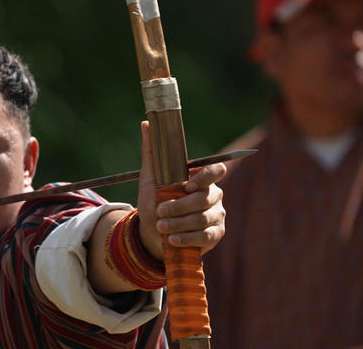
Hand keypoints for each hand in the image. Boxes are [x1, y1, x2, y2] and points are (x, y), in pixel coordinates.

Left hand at [136, 121, 225, 258]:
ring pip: (202, 218)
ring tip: (160, 227)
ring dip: (178, 223)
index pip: (216, 170)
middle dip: (179, 206)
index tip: (186, 185)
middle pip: (204, 198)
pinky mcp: (214, 234)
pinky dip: (186, 238)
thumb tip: (146, 123)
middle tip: (159, 211)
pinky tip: (172, 239)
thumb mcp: (150, 177)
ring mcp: (216, 215)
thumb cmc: (154, 201)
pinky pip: (205, 236)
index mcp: (201, 178)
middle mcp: (213, 195)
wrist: (152, 232)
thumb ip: (152, 151)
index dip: (205, 178)